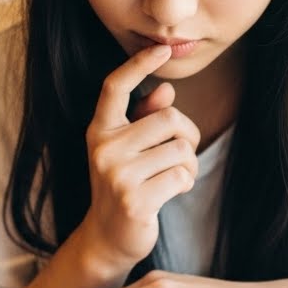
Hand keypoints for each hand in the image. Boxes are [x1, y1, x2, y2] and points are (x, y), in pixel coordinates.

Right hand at [75, 44, 200, 276]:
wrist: (107, 238)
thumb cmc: (124, 186)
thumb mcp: (129, 149)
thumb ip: (144, 119)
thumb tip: (166, 90)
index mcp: (99, 130)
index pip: (115, 87)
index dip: (138, 65)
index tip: (161, 49)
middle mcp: (103, 148)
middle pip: (170, 118)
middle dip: (187, 136)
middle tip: (180, 155)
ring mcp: (117, 175)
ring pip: (180, 149)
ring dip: (188, 165)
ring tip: (173, 178)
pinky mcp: (135, 200)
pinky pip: (181, 175)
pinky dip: (185, 183)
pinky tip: (171, 192)